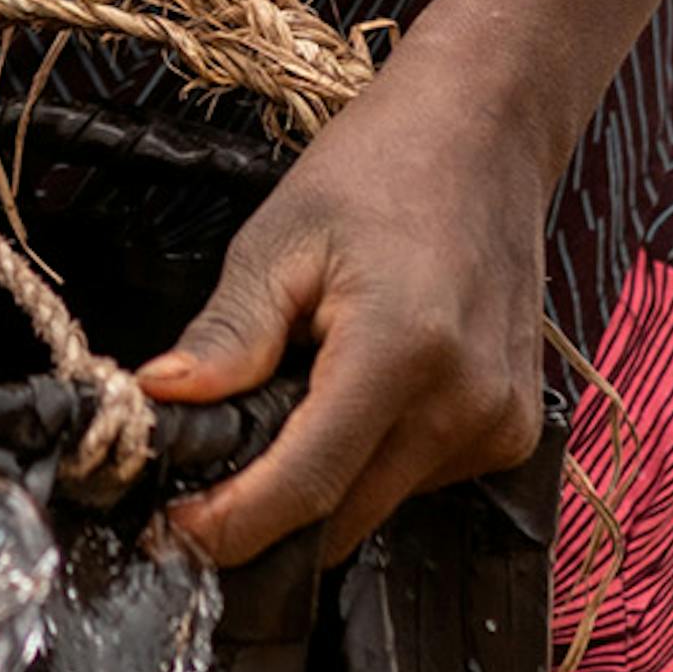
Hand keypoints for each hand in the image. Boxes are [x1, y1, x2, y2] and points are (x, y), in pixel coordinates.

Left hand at [145, 59, 557, 573]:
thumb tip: (160, 402)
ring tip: (296, 396)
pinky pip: (417, 483)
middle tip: (202, 480)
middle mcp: (466, 403)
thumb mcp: (279, 239)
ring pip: (377, 507)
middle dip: (264, 514)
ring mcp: (500, 424)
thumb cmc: (379, 168)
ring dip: (320, 484)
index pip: (306, 485)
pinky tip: (357, 394)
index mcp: (402, 350)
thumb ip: (227, 334)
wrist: (487, 133)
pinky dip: (370, 462)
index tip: (172, 538)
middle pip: (342, 517)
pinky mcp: (512, 432)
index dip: (230, 526)